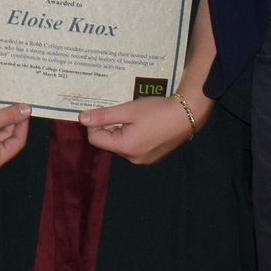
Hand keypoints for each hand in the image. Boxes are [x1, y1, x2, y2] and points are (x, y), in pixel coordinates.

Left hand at [79, 93, 207, 165]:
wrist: (188, 115)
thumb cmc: (158, 111)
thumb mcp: (128, 110)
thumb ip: (104, 116)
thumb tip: (81, 119)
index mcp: (125, 147)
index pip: (95, 139)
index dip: (96, 123)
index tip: (106, 111)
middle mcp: (133, 158)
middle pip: (109, 142)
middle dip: (111, 126)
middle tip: (125, 112)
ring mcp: (145, 160)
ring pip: (122, 144)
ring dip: (123, 130)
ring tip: (137, 117)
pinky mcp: (153, 157)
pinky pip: (134, 147)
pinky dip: (134, 135)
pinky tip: (145, 124)